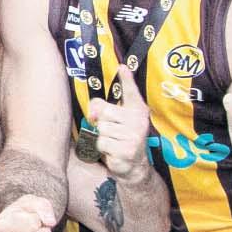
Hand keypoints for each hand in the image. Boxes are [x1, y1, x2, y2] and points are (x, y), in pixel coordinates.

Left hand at [89, 60, 153, 181]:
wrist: (134, 165)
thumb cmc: (122, 137)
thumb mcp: (115, 120)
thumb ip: (102, 108)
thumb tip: (93, 112)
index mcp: (137, 110)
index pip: (131, 92)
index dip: (126, 79)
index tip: (122, 67)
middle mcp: (138, 121)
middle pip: (104, 112)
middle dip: (102, 123)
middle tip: (112, 131)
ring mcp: (134, 136)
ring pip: (101, 130)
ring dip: (102, 138)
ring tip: (114, 142)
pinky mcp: (127, 151)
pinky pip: (101, 143)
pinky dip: (103, 149)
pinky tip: (114, 152)